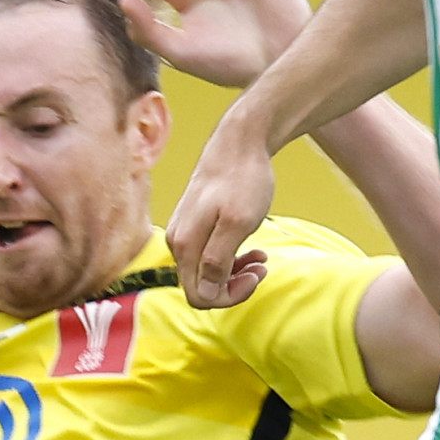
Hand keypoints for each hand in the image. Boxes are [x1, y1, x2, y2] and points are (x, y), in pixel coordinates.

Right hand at [166, 104, 276, 308]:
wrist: (239, 143)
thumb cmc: (242, 180)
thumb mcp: (237, 224)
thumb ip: (218, 260)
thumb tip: (205, 291)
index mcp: (185, 245)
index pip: (199, 295)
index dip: (229, 296)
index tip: (254, 277)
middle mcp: (178, 242)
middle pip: (201, 286)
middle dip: (233, 285)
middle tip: (261, 268)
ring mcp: (184, 232)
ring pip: (207, 272)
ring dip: (235, 273)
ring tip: (261, 259)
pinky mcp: (194, 224)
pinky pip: (209, 255)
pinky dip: (232, 258)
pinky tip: (253, 249)